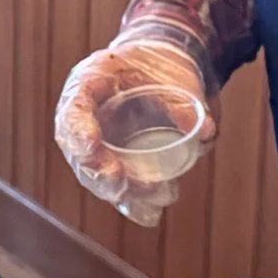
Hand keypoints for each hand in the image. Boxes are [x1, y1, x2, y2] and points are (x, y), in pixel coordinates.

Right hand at [54, 38, 214, 225]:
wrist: (159, 70)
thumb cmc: (155, 63)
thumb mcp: (167, 70)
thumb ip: (182, 99)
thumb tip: (204, 131)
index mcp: (87, 86)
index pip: (73, 111)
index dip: (77, 131)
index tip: (91, 145)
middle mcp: (87, 121)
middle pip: (82, 156)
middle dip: (100, 174)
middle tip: (120, 183)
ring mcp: (101, 147)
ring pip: (100, 179)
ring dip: (123, 192)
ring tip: (154, 195)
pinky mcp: (119, 165)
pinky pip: (121, 189)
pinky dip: (135, 204)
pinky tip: (150, 214)